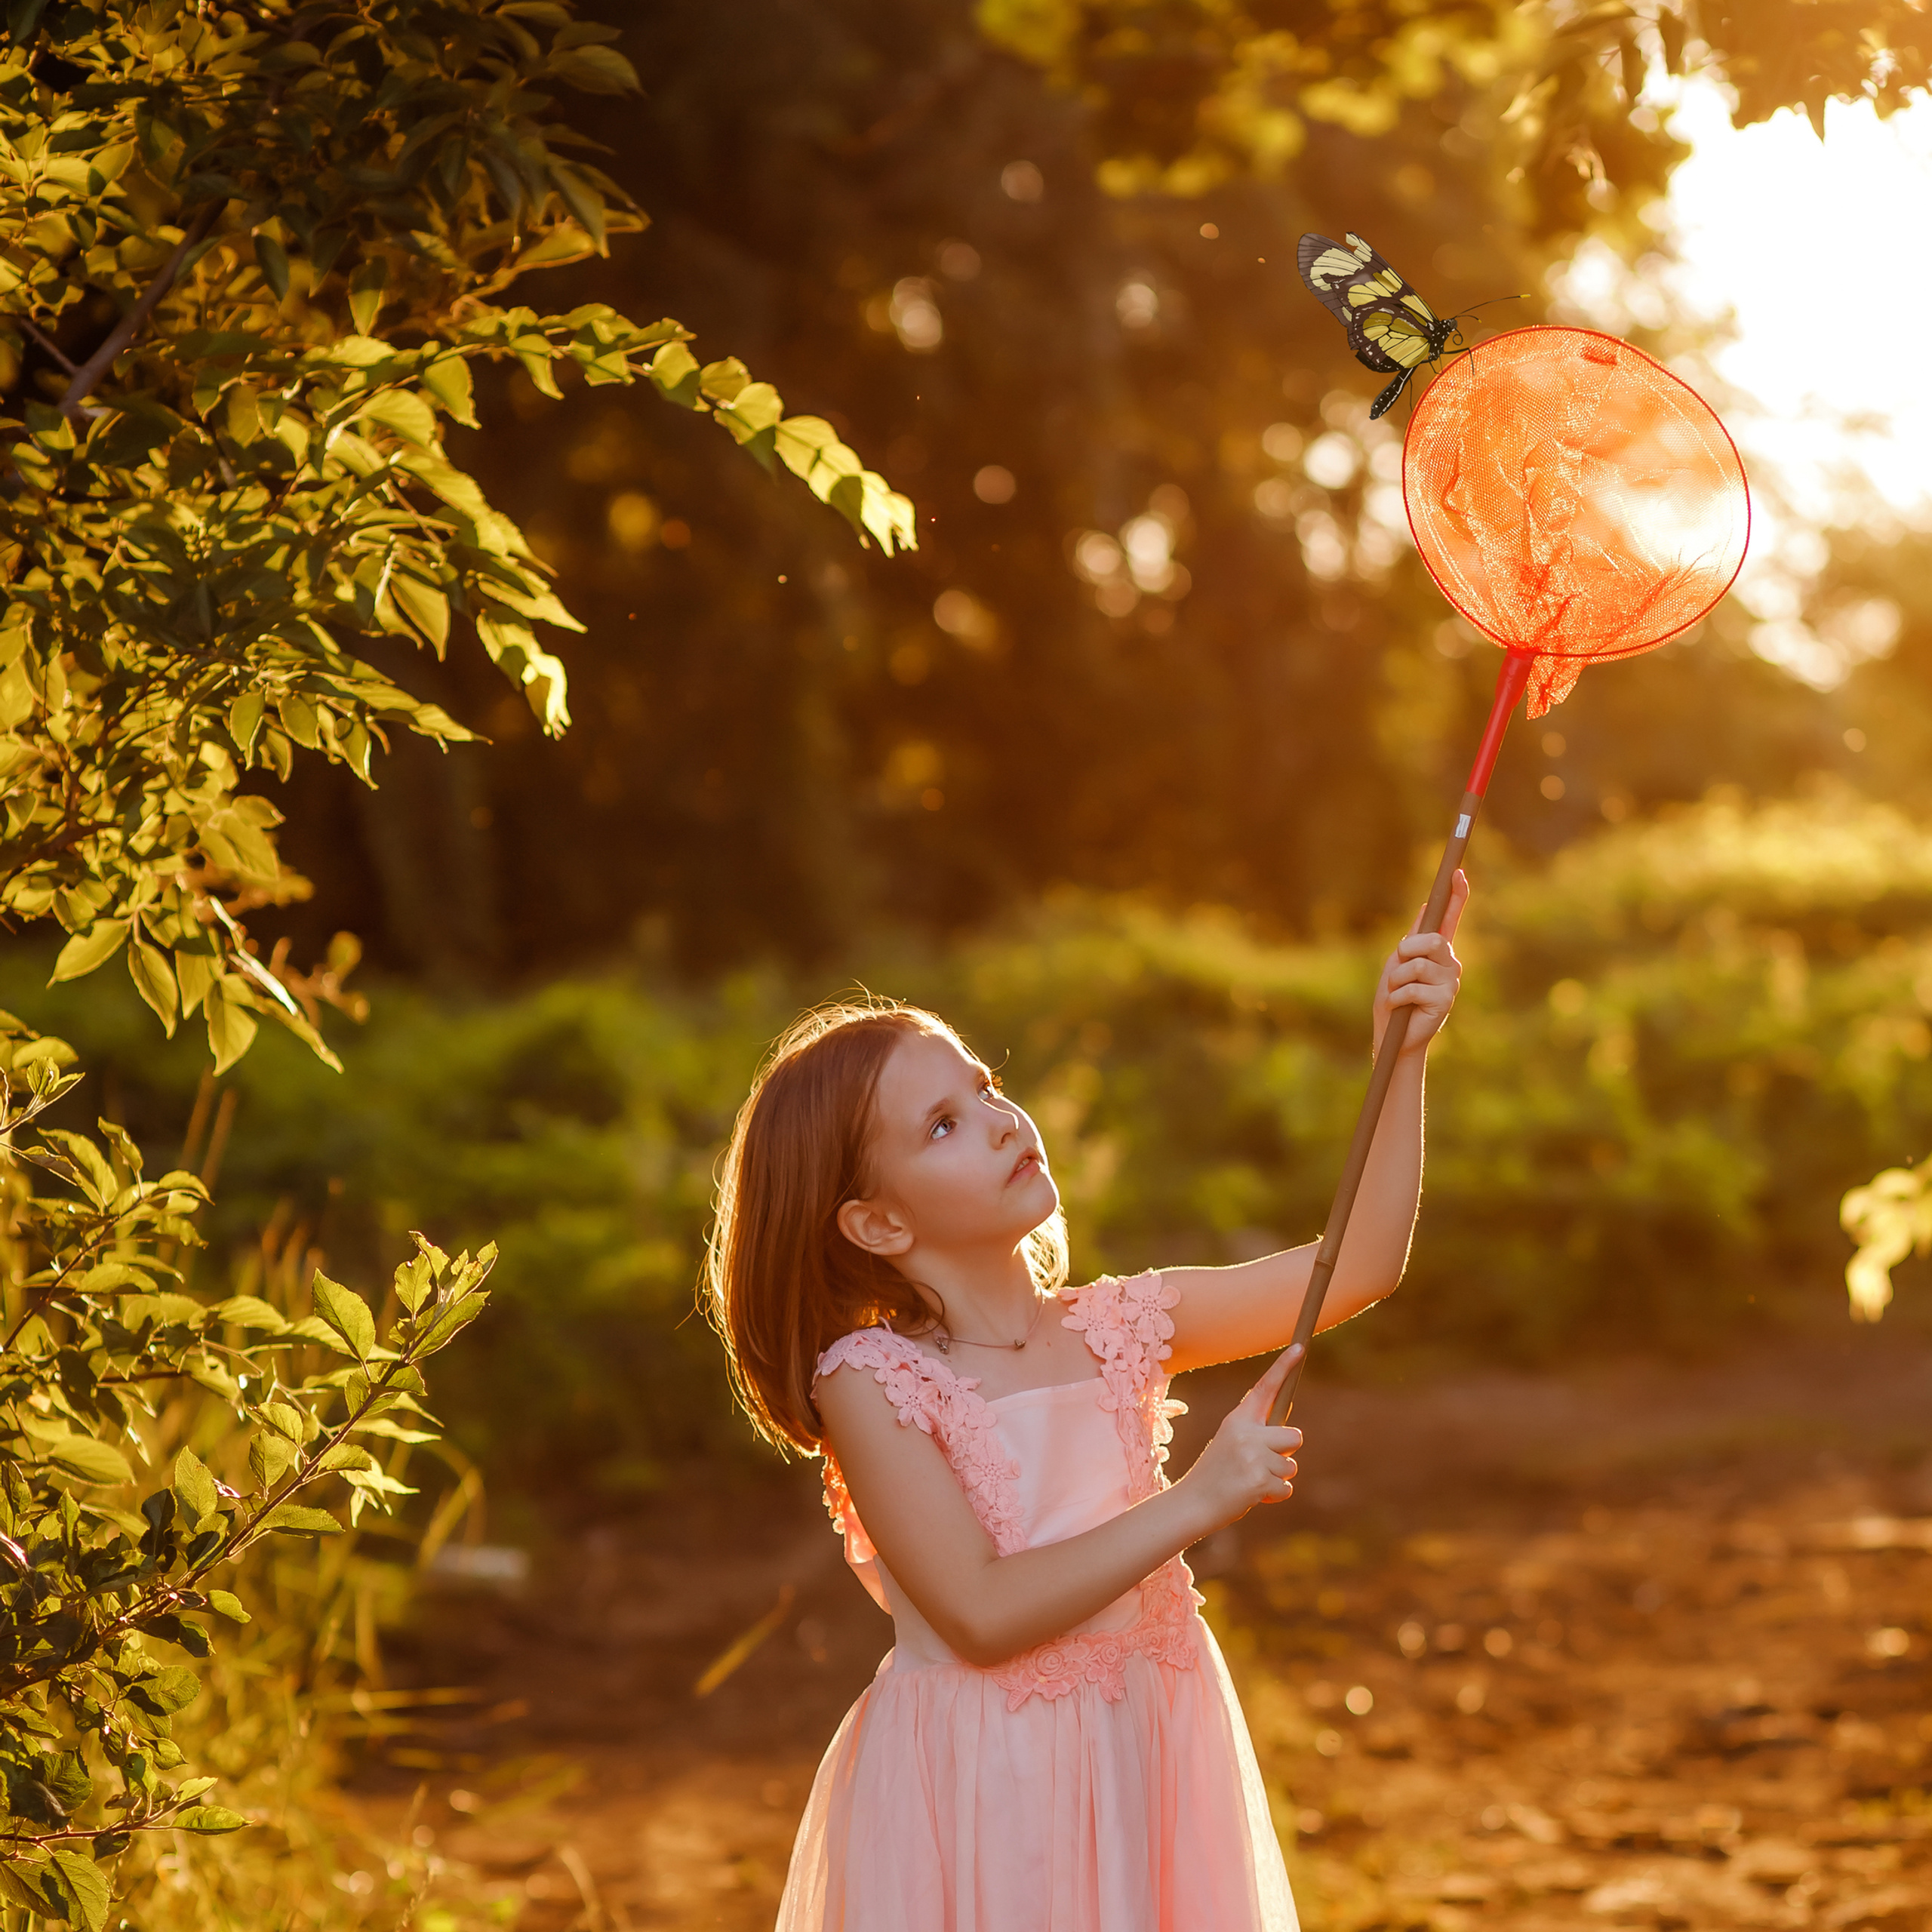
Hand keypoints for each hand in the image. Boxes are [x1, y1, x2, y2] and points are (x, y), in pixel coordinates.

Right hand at [1180, 1347, 1303, 1531]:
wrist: (1194, 1502)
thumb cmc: (1216, 1473)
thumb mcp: (1231, 1443)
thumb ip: (1257, 1434)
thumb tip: (1290, 1432)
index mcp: (1238, 1419)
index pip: (1265, 1388)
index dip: (1284, 1367)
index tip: (1301, 1348)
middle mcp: (1246, 1433)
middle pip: (1294, 1436)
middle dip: (1285, 1452)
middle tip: (1261, 1464)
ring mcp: (1253, 1456)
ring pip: (1291, 1466)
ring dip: (1277, 1478)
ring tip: (1251, 1481)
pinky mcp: (1259, 1480)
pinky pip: (1286, 1488)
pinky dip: (1274, 1495)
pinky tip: (1253, 1495)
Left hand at [1372, 868, 1467, 1054]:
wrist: (1393, 1035)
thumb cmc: (1395, 998)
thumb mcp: (1399, 963)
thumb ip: (1415, 938)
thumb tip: (1426, 906)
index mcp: (1437, 951)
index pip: (1450, 918)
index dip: (1455, 896)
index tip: (1458, 872)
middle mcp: (1449, 963)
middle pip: (1433, 940)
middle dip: (1407, 950)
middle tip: (1399, 965)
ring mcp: (1450, 982)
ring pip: (1418, 965)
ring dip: (1397, 979)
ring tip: (1397, 993)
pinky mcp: (1445, 1001)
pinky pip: (1413, 988)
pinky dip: (1397, 997)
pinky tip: (1401, 1007)